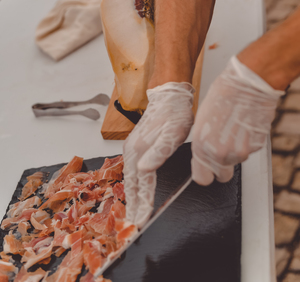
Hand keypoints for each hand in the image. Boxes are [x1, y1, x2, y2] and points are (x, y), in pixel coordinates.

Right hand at [123, 82, 193, 227]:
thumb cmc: (174, 114)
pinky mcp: (135, 146)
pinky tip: (135, 191)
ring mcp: (132, 148)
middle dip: (131, 206)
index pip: (141, 185)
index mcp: (139, 150)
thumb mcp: (172, 132)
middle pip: (130, 185)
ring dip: (130, 198)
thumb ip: (159, 151)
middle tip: (131, 226)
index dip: (141, 204)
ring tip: (131, 215)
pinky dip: (132, 186)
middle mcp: (131, 151)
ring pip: (129, 179)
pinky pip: (131, 171)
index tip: (140, 222)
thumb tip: (143, 169)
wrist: (169, 96)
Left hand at [191, 56, 284, 184]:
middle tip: (223, 147)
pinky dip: (247, 142)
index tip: (206, 168)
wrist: (247, 86)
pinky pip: (249, 151)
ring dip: (235, 150)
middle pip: (222, 176)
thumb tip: (205, 152)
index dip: (205, 173)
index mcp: (202, 146)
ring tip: (233, 128)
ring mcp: (240, 152)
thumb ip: (203, 142)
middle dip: (222, 166)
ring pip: (236, 161)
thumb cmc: (222, 96)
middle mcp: (220, 153)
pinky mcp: (255, 147)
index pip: (202, 178)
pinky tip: (243, 126)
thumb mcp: (202, 120)